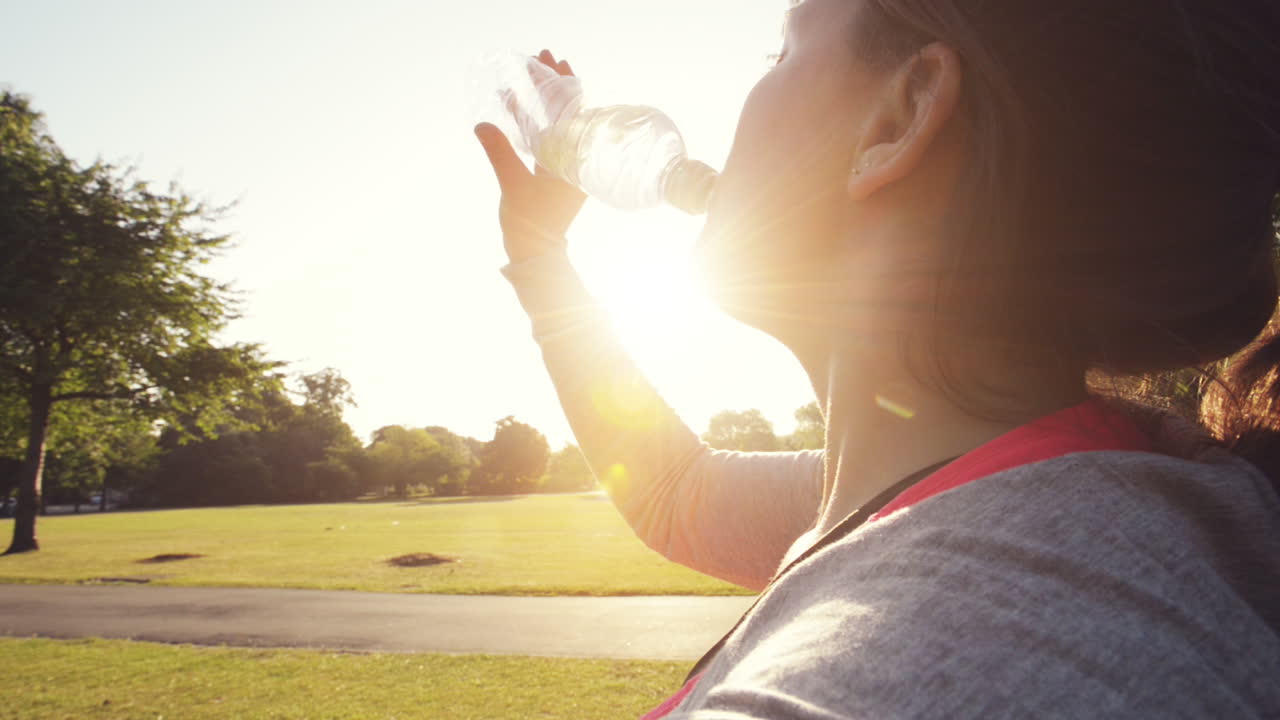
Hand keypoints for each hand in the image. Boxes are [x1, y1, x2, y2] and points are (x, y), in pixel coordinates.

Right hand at [475, 49, 587, 263]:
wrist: (536, 253)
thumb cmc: (530, 224)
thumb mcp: (513, 185)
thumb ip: (499, 152)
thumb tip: (483, 124)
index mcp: (573, 159)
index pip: (572, 111)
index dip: (561, 84)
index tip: (552, 61)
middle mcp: (573, 158)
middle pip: (565, 111)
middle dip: (551, 84)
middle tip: (540, 56)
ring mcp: (562, 164)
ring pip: (553, 122)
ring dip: (540, 99)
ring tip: (528, 72)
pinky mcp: (551, 172)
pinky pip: (544, 137)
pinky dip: (532, 120)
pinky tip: (516, 104)